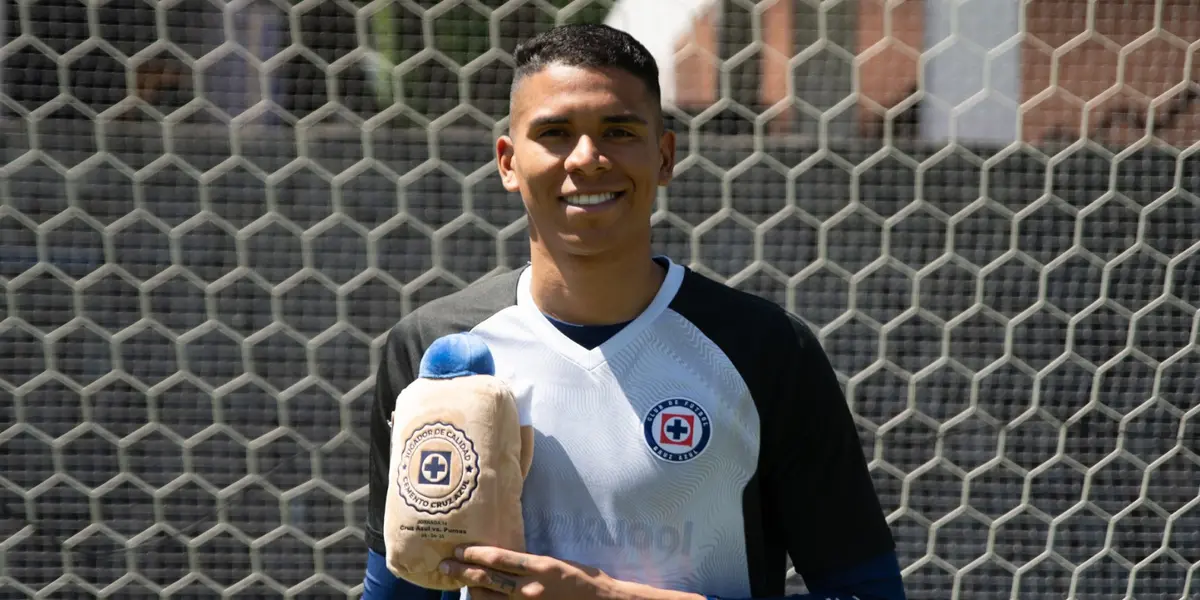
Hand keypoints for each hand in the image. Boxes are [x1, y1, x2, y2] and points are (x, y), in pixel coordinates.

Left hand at [440, 544, 704, 599]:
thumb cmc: (584, 580)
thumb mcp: (558, 564)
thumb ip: (532, 564)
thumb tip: (506, 560)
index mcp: (540, 567)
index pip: (499, 559)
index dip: (475, 554)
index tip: (459, 550)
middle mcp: (531, 589)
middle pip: (488, 580)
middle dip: (462, 573)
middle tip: (444, 566)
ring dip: (472, 592)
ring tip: (457, 585)